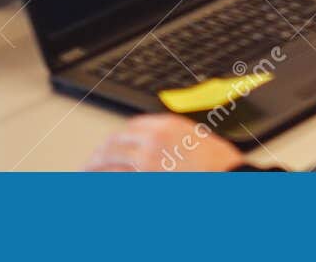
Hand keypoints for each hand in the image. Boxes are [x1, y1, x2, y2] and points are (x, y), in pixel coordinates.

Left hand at [85, 114, 243, 171]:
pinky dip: (108, 185)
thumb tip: (153, 148)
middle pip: (115, 145)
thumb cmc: (221, 165)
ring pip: (111, 165)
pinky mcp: (145, 183)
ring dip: (96, 171)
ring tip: (87, 178)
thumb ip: (173, 140)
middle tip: (89, 164)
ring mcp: (147, 164)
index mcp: (167, 126)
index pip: (131, 127)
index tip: (111, 146)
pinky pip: (119, 183)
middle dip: (99, 155)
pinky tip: (101, 189)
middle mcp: (152, 142)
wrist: (229, 180)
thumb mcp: (196, 141)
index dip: (117, 138)